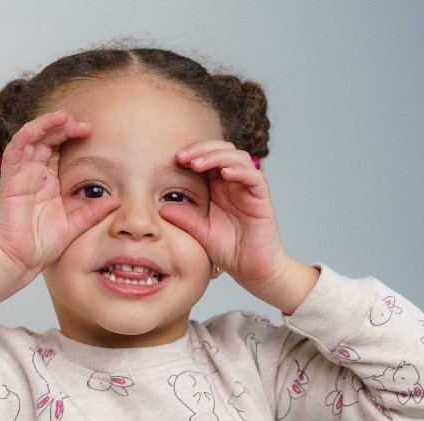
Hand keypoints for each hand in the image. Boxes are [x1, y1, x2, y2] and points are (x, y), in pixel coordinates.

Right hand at [0, 109, 120, 286]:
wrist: (19, 260)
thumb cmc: (41, 247)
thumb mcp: (75, 226)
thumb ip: (93, 212)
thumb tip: (117, 200)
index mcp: (50, 183)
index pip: (60, 151)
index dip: (73, 138)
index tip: (92, 133)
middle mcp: (35, 175)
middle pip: (48, 139)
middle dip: (65, 128)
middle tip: (85, 125)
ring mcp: (22, 174)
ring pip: (32, 138)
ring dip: (47, 125)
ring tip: (65, 117)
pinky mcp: (11, 178)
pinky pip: (16, 149)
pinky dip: (26, 134)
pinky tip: (40, 127)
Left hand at [160, 142, 315, 312]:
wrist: (252, 269)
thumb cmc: (229, 250)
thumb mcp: (200, 233)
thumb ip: (184, 218)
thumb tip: (161, 208)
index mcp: (219, 187)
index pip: (207, 157)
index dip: (192, 153)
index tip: (174, 159)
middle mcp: (234, 183)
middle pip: (222, 149)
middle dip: (201, 149)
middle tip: (182, 157)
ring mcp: (249, 188)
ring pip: (238, 157)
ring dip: (217, 156)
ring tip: (198, 164)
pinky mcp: (262, 198)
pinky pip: (254, 177)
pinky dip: (240, 171)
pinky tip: (225, 173)